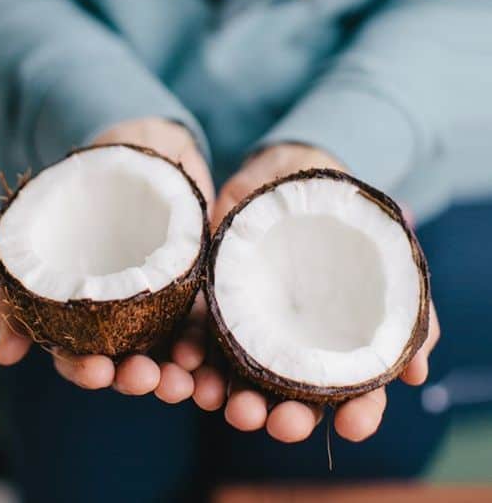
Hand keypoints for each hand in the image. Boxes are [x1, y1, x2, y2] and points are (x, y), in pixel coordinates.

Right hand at [0, 117, 217, 403]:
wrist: (148, 149)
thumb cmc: (90, 189)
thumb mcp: (45, 230)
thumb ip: (20, 287)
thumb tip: (5, 357)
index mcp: (87, 312)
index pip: (83, 355)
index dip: (87, 370)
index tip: (99, 371)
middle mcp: (125, 316)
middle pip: (129, 360)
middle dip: (136, 377)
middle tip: (147, 379)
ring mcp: (164, 304)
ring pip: (169, 351)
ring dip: (175, 373)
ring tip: (184, 379)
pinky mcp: (199, 288)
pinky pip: (206, 324)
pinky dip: (208, 345)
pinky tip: (209, 355)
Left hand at [202, 143, 439, 442]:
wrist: (284, 173)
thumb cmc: (338, 213)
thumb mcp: (379, 248)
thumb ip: (405, 302)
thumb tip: (415, 372)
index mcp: (335, 339)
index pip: (352, 390)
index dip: (357, 413)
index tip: (354, 427)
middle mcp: (291, 342)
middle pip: (291, 396)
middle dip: (285, 417)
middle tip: (279, 423)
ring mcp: (251, 326)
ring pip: (240, 377)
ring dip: (232, 397)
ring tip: (227, 404)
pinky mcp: (214, 305)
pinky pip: (198, 336)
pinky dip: (191, 355)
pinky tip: (186, 363)